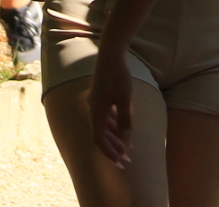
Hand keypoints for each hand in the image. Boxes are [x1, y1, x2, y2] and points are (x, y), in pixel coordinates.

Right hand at [89, 46, 134, 167]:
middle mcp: (93, 110)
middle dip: (113, 149)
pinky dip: (112, 126)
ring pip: (103, 127)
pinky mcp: (100, 97)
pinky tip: (121, 131)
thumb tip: (125, 138)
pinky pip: (105, 117)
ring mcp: (96, 104)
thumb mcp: (125, 99)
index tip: (119, 162)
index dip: (109, 153)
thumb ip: (124, 119)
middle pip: (101, 136)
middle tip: (125, 160)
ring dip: (113, 138)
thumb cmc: (118, 76)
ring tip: (125, 148)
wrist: (110, 54)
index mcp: (96, 113)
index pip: (99, 140)